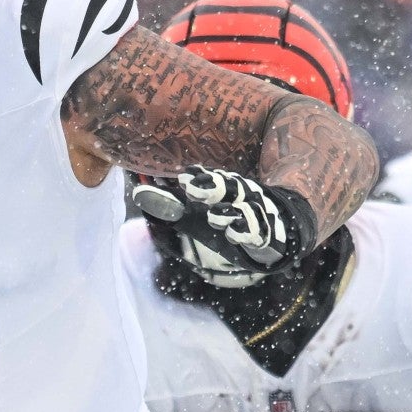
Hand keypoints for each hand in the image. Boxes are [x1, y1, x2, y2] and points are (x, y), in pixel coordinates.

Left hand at [131, 165, 316, 273]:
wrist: (273, 235)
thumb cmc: (227, 219)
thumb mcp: (195, 215)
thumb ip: (169, 206)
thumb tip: (138, 194)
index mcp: (224, 187)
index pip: (212, 177)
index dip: (199, 176)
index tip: (184, 177)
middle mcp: (242, 196)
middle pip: (231, 186)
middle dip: (213, 187)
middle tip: (192, 190)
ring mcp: (257, 214)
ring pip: (247, 208)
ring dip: (230, 213)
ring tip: (214, 217)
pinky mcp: (266, 235)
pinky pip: (260, 232)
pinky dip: (247, 232)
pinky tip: (234, 235)